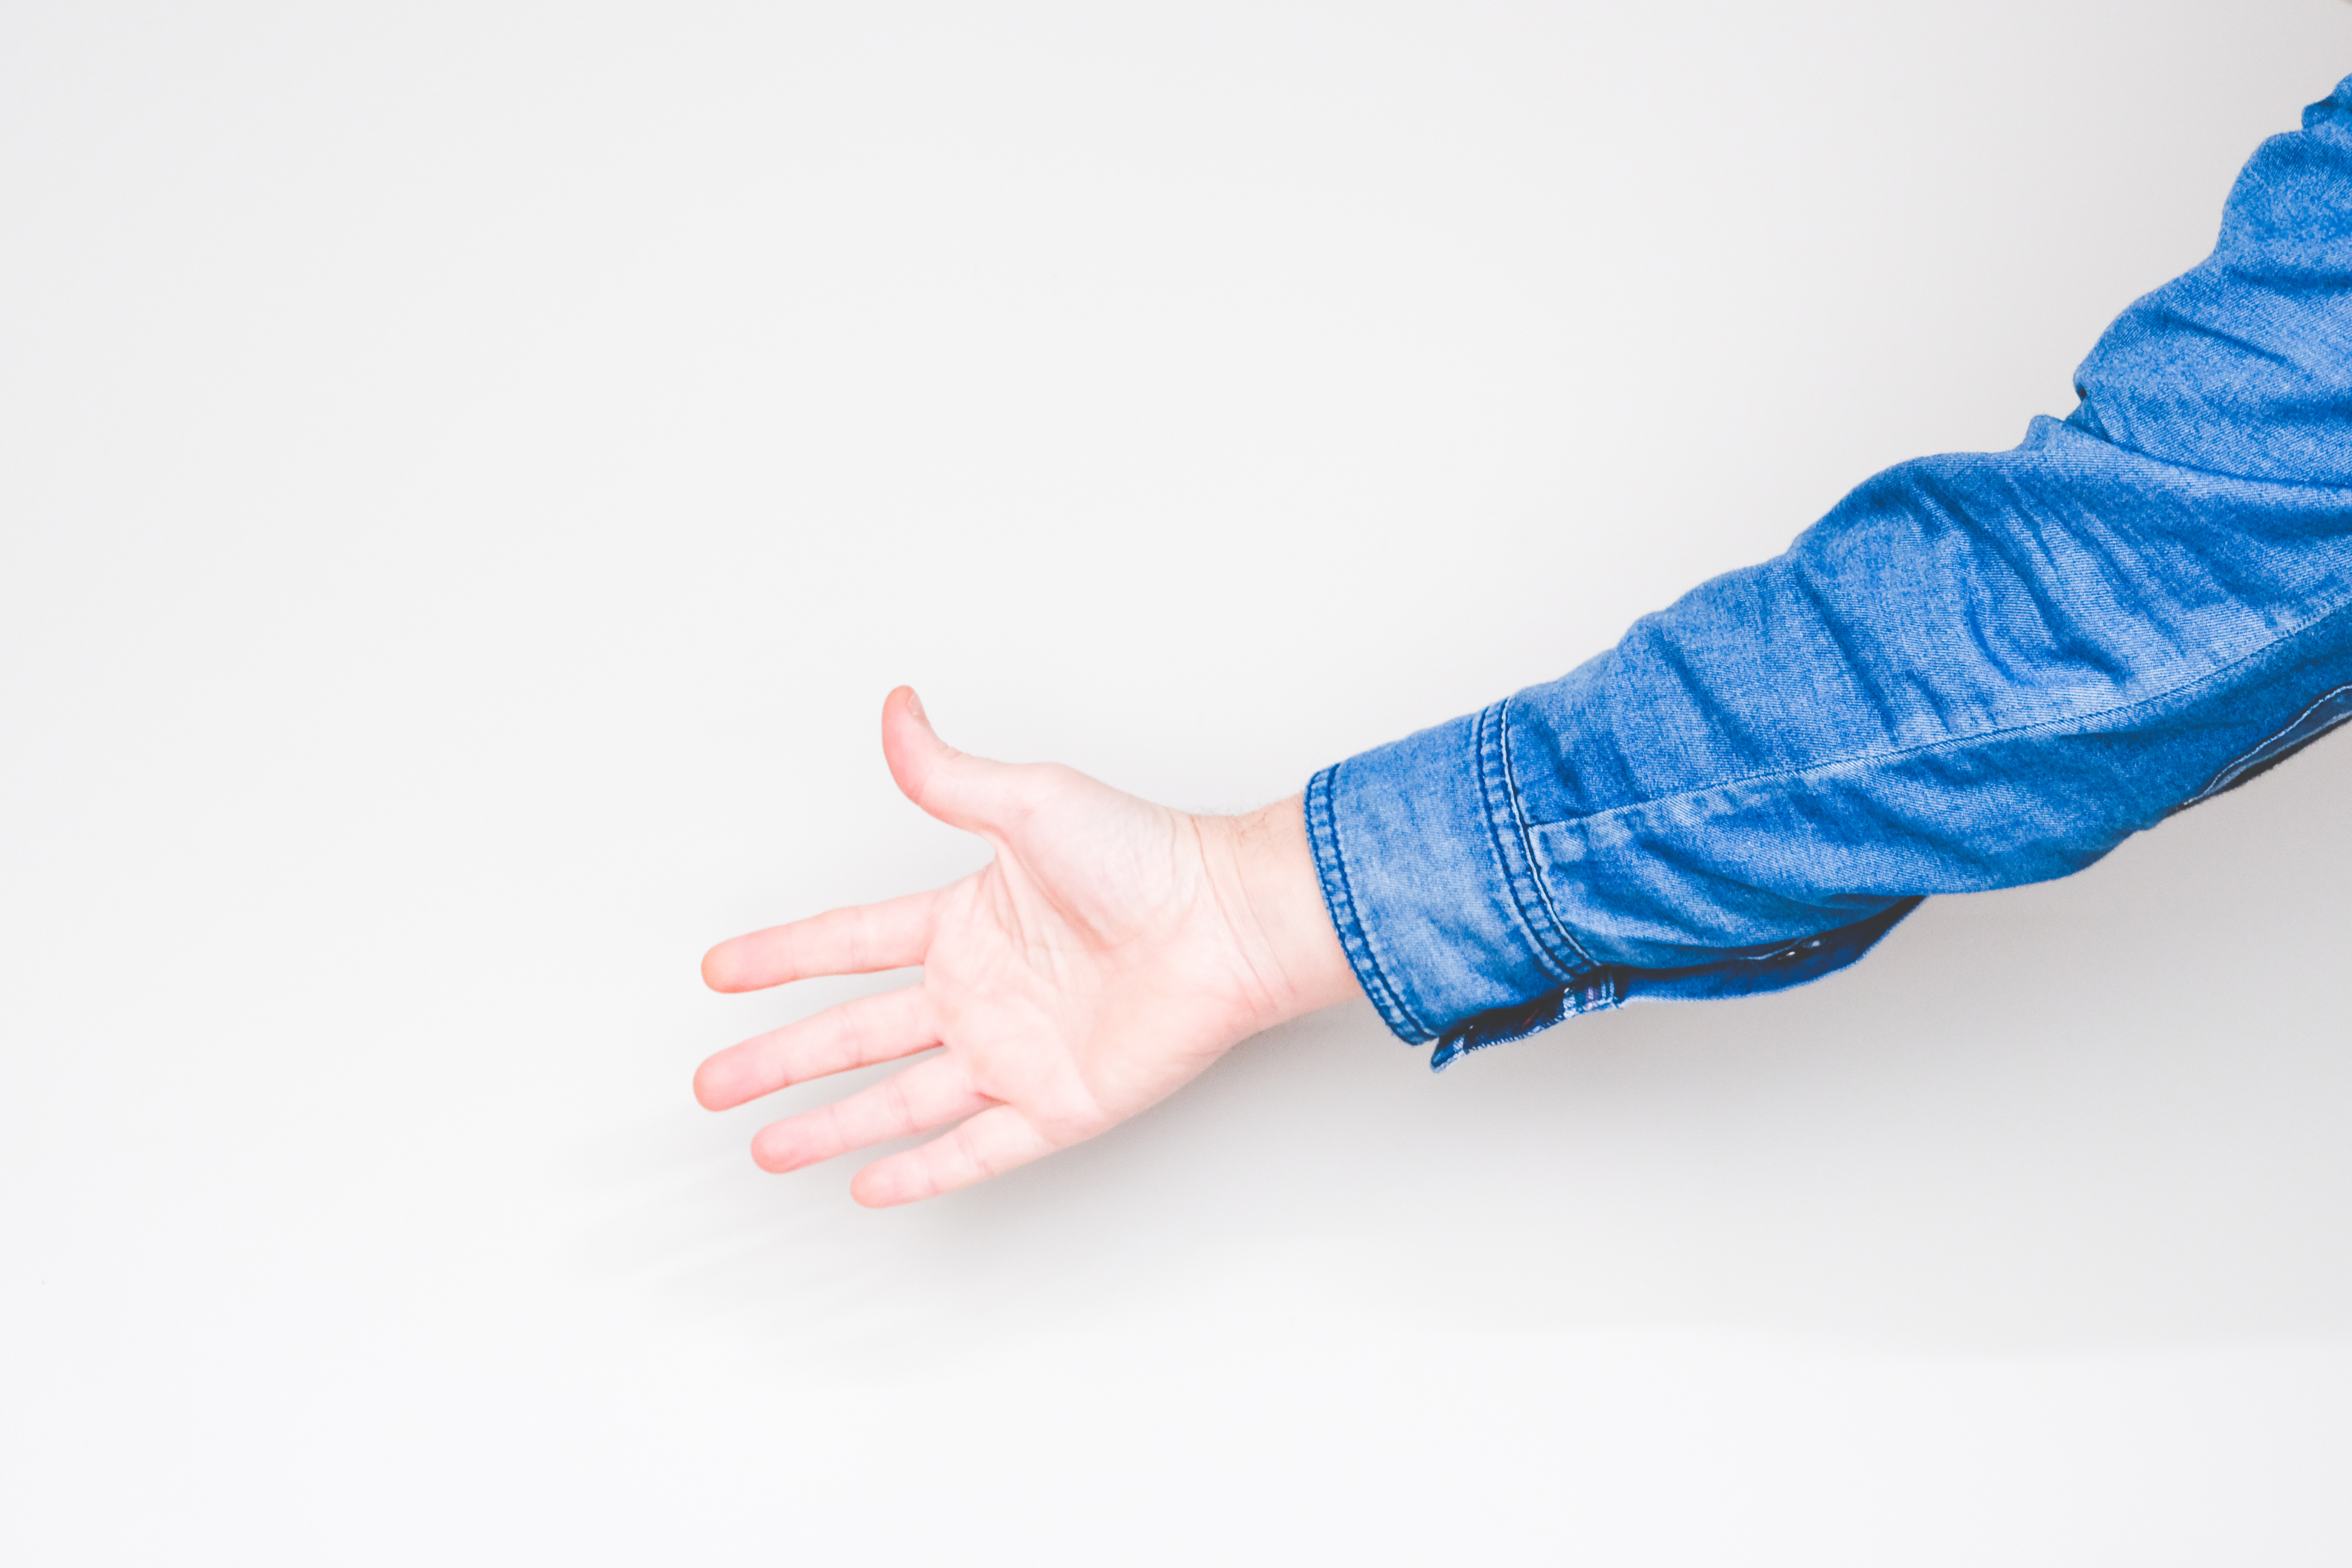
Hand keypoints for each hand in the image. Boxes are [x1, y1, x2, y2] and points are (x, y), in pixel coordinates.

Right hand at [694, 687, 1358, 1205]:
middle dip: (778, 1059)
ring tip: (764, 1146)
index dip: (783, 956)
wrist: (1231, 921)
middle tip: (711, 1083)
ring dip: (829, 1122)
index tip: (720, 970)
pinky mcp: (1058, 1105)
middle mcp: (982, 993)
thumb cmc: (1149, 856)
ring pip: (899, 1100)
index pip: (850, 944)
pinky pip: (976, 1150)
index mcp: (967, 921)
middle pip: (855, 1035)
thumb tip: (897, 710)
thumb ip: (948, 774)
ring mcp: (1016, 1054)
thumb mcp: (1030, 802)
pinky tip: (870, 1187)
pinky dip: (923, 1172)